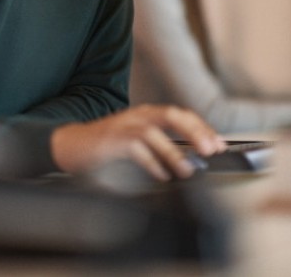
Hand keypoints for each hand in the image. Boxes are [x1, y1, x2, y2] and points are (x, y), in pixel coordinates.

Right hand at [50, 105, 225, 180]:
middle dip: (195, 132)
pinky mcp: (111, 140)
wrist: (71, 145)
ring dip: (174, 153)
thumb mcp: (138, 141)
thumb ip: (161, 146)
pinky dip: (151, 163)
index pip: (181, 115)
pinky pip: (135, 150)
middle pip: (172, 115)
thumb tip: (191, 160)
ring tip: (188, 170)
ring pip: (154, 133)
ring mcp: (123, 125)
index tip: (219, 144)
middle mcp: (138, 115)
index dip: (202, 128)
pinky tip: (161, 176)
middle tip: (211, 150)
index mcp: (148, 113)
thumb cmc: (108, 147)